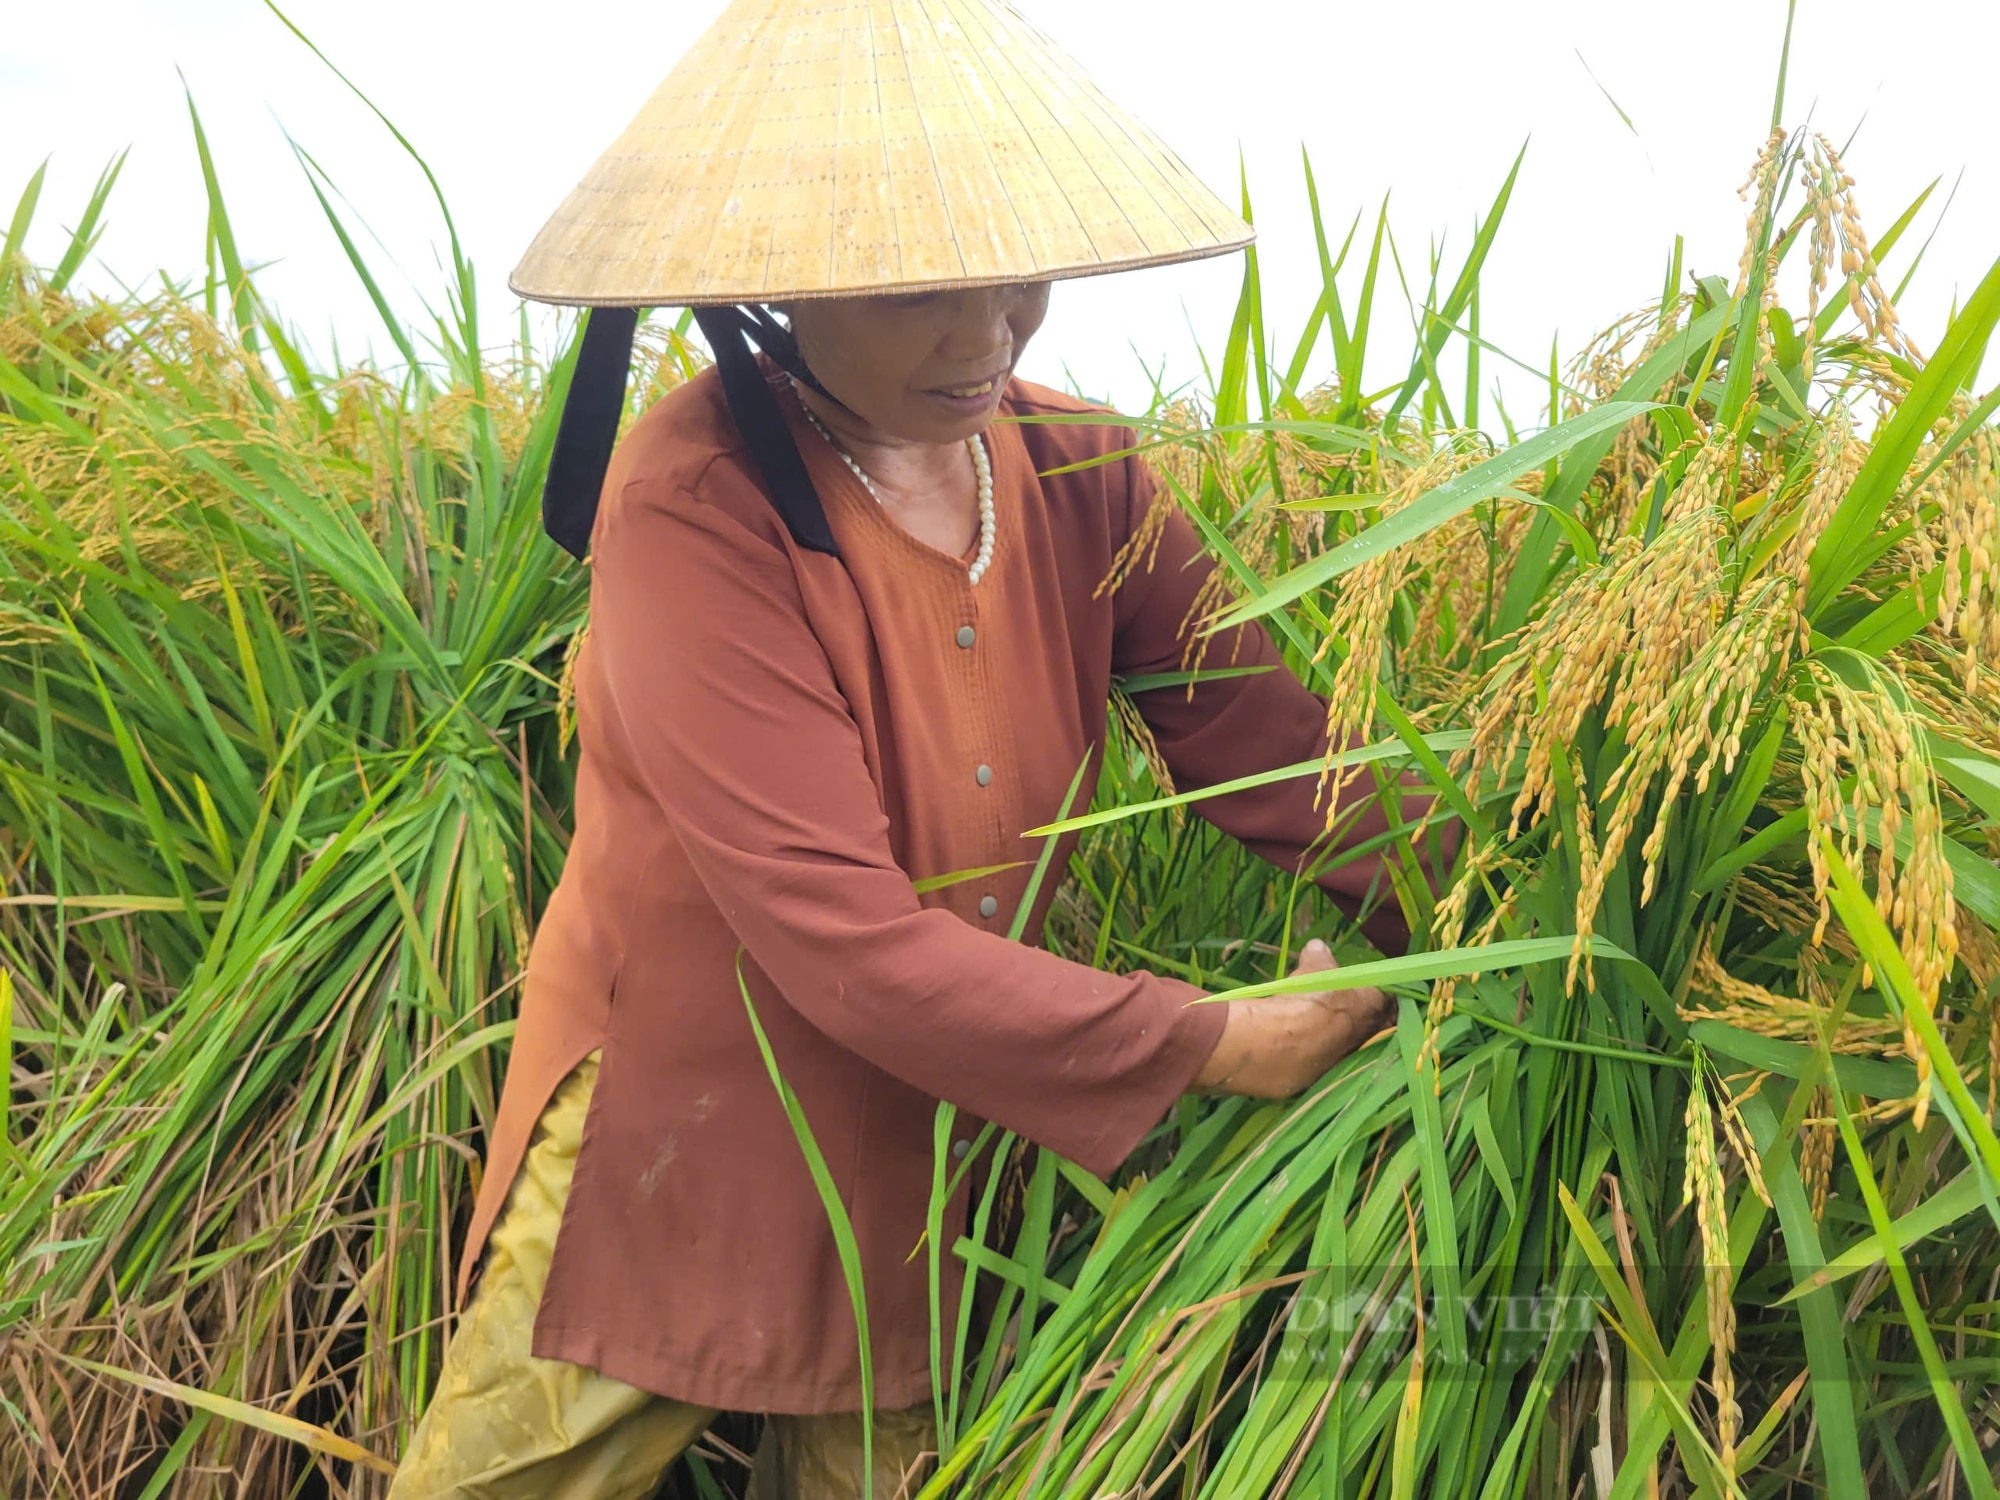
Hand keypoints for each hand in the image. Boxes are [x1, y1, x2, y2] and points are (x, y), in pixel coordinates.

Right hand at [1190, 939, 1393, 1098]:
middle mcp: (1369, 1036)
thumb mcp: (1311, 968)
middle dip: (1360, 1016)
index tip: (1365, 987)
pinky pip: (1328, 1061)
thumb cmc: (1304, 1000)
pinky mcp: (1326, 1079)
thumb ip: (1319, 957)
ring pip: (1350, 1045)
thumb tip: (1318, 947)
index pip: (1390, 997)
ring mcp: (1349, 1060)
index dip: (1378, 991)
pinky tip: (1301, 1045)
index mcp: (1374, 1005)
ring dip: (1339, 1037)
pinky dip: (1319, 1054)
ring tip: (1316, 1025)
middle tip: (1340, 1005)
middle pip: (1374, 1025)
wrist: (1277, 1046)